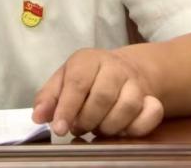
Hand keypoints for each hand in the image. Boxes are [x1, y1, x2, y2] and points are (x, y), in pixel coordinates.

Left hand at [32, 48, 163, 137]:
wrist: (122, 70)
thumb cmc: (85, 78)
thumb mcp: (63, 80)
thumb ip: (48, 98)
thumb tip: (38, 117)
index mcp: (88, 59)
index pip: (77, 82)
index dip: (67, 108)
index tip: (59, 129)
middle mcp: (114, 67)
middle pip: (103, 96)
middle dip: (88, 120)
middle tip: (79, 128)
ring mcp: (135, 82)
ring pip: (127, 107)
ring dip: (109, 126)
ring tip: (98, 128)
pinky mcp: (152, 97)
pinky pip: (151, 114)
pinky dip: (137, 127)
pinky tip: (123, 129)